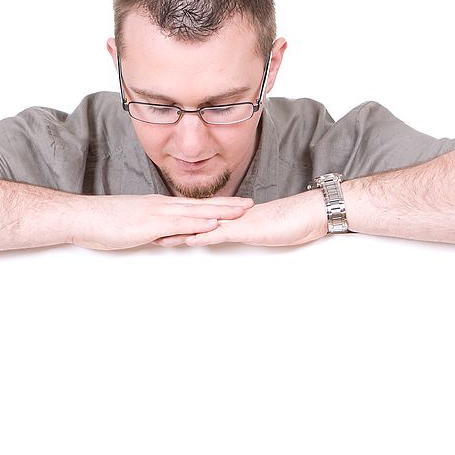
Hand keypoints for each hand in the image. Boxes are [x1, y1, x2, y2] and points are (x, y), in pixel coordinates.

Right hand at [68, 194, 254, 250]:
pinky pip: (178, 225)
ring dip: (220, 213)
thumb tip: (164, 236)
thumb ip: (151, 229)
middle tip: (250, 204)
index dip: (215, 204)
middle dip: (227, 205)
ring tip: (241, 213)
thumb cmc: (103, 222)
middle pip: (200, 205)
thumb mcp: (133, 225)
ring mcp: (156, 214)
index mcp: (158, 206)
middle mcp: (161, 206)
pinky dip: (197, 225)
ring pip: (194, 212)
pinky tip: (212, 226)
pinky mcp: (149, 225)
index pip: (192, 205)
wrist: (83, 218)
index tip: (234, 203)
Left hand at [153, 189, 327, 246]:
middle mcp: (229, 217)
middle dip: (168, 227)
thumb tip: (229, 235)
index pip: (198, 219)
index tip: (155, 227)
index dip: (176, 223)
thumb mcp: (259, 230)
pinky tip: (188, 241)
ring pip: (201, 226)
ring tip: (155, 238)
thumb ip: (242, 231)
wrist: (310, 213)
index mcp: (230, 217)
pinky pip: (221, 234)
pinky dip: (203, 237)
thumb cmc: (289, 222)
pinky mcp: (246, 229)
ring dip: (178, 233)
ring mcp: (236, 222)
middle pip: (192, 221)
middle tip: (144, 231)